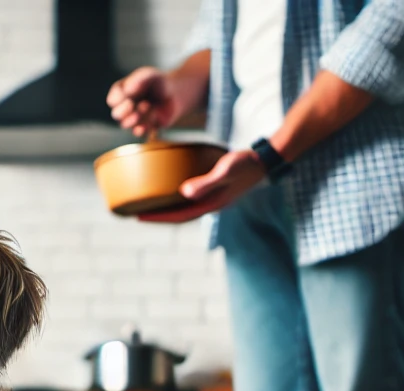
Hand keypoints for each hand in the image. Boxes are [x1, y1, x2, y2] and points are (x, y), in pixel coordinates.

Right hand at [107, 66, 185, 135]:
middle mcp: (126, 107)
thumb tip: (126, 89)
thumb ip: (138, 79)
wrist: (176, 95)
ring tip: (147, 106)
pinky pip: (139, 132)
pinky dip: (143, 127)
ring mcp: (134, 119)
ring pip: (126, 124)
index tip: (128, 95)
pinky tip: (150, 118)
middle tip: (131, 104)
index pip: (112, 99)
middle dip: (122, 111)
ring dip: (135, 117)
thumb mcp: (149, 75)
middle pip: (116, 114)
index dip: (117, 99)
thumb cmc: (160, 83)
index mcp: (123, 93)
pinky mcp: (144, 128)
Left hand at [138, 149, 266, 222]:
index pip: (178, 217)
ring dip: (167, 208)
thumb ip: (207, 182)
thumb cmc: (247, 162)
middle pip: (178, 216)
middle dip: (158, 216)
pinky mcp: (216, 190)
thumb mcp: (226, 170)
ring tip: (149, 205)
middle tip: (135, 213)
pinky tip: (171, 191)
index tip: (138, 217)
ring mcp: (214, 198)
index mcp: (210, 204)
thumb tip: (183, 193)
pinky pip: (191, 198)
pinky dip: (178, 198)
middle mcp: (210, 205)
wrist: (268, 159)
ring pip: (184, 208)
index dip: (158, 218)